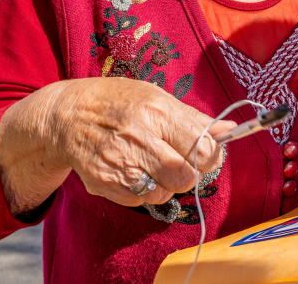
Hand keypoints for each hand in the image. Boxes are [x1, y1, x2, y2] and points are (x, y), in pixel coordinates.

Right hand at [0, 78, 235, 214]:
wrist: (66, 116)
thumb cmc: (118, 102)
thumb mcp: (156, 97)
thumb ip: (194, 117)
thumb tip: (231, 129)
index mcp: (156, 112)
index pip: (202, 148)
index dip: (211, 156)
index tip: (207, 153)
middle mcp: (138, 138)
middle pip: (185, 177)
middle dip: (190, 174)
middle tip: (182, 163)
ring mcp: (119, 163)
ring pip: (164, 193)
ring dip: (166, 184)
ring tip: (154, 165)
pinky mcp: (104, 183)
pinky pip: (140, 201)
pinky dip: (143, 191)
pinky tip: (134, 170)